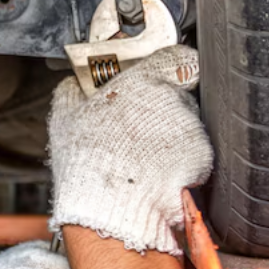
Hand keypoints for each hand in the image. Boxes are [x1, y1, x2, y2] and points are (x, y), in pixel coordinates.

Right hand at [47, 44, 212, 255]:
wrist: (112, 211)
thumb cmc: (88, 166)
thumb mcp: (64, 116)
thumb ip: (75, 89)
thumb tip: (76, 81)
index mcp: (142, 80)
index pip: (176, 57)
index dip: (167, 67)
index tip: (157, 75)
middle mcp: (173, 101)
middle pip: (179, 91)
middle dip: (162, 105)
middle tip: (137, 124)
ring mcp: (192, 131)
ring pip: (187, 123)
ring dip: (171, 133)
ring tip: (143, 152)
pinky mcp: (204, 159)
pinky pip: (195, 152)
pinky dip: (181, 159)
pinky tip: (156, 169)